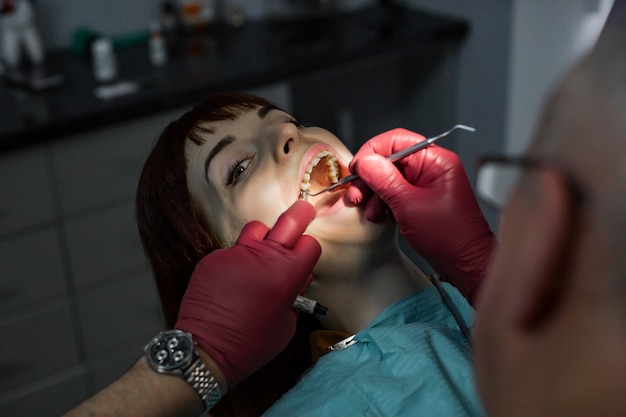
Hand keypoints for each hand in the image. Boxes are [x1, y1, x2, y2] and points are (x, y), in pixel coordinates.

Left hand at [175, 201, 320, 387]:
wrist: (206, 350)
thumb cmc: (250, 344)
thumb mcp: (287, 324)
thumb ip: (295, 294)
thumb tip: (297, 277)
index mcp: (286, 274)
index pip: (309, 243)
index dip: (309, 250)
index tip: (306, 254)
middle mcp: (262, 257)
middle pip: (289, 220)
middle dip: (301, 213)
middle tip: (305, 211)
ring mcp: (235, 255)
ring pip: (257, 229)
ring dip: (264, 239)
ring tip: (260, 257)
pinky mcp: (213, 258)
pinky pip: (232, 250)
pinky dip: (237, 261)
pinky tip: (233, 283)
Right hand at [346, 128, 494, 302]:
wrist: (465, 264)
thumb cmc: (450, 237)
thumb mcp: (408, 205)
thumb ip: (384, 180)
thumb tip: (365, 162)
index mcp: (435, 161)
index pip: (396, 141)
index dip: (371, 153)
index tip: (356, 169)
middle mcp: (431, 168)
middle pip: (389, 159)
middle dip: (369, 177)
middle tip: (356, 193)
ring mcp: (425, 184)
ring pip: (389, 177)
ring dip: (373, 193)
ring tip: (367, 209)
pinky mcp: (420, 199)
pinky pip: (394, 192)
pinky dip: (382, 202)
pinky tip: (378, 215)